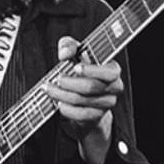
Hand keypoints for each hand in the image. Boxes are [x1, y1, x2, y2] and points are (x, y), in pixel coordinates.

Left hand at [45, 37, 123, 163]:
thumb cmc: (80, 71)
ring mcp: (106, 104)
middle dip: (69, 82)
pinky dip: (65, 108)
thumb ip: (69, 46)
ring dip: (61, 95)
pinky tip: (58, 102)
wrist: (83, 98)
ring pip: (82, 101)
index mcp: (112, 70)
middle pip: (91, 87)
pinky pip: (79, 114)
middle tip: (57, 79)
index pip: (110, 72)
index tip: (76, 67)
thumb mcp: (75, 53)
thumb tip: (65, 53)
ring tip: (49, 89)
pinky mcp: (96, 117)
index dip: (92, 70)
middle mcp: (114, 88)